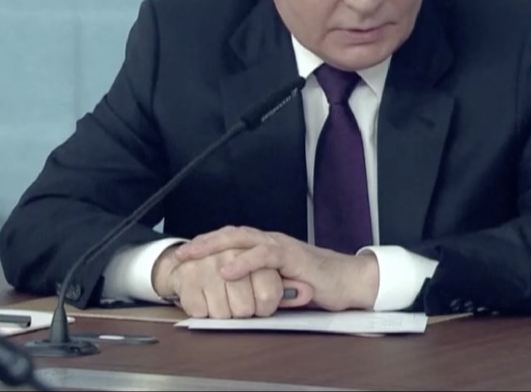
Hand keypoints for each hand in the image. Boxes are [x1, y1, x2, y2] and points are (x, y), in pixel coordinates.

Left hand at [151, 244, 311, 318]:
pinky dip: (244, 262)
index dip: (208, 245)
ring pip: (243, 240)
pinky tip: (227, 270)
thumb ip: (260, 284)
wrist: (349, 280)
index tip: (186, 255)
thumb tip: (235, 295)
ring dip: (216, 247)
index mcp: (267, 247)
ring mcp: (282, 247)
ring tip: (195, 256)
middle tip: (181, 253)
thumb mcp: (281, 285)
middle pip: (232, 235)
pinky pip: (265, 256)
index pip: (232, 240)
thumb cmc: (318, 283)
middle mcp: (272, 242)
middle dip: (204, 243)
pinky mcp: (293, 257)